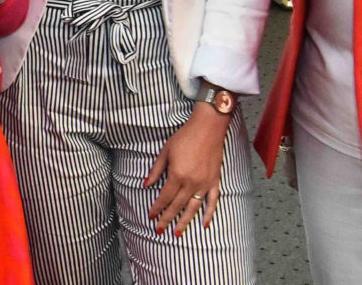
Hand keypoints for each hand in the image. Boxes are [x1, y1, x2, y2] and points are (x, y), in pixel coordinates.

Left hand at [145, 103, 229, 236]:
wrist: (208, 128)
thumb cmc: (185, 137)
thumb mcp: (165, 152)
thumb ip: (156, 170)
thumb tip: (146, 185)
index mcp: (177, 175)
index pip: (164, 197)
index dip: (157, 208)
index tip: (151, 216)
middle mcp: (191, 183)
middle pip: (177, 206)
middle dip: (166, 219)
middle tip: (159, 231)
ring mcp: (204, 184)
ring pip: (193, 208)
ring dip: (185, 222)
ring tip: (177, 234)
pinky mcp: (215, 181)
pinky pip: (212, 202)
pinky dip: (209, 214)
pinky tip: (205, 225)